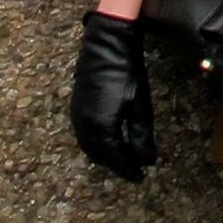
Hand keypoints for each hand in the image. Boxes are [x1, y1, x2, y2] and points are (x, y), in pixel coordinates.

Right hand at [71, 7, 158, 180]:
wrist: (105, 45)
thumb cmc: (126, 72)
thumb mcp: (140, 106)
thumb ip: (141, 136)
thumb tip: (147, 161)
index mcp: (102, 128)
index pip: (115, 159)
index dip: (128, 170)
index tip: (139, 177)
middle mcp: (85, 126)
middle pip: (100, 156)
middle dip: (116, 164)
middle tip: (132, 169)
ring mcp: (77, 116)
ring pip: (89, 147)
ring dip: (104, 155)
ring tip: (121, 157)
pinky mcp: (75, 107)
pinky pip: (83, 135)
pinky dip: (94, 144)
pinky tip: (106, 140)